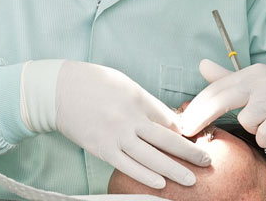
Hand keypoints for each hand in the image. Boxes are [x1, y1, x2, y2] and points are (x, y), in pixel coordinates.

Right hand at [54, 61, 210, 188]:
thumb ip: (146, 102)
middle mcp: (129, 117)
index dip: (185, 132)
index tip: (198, 140)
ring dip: (173, 169)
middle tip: (207, 161)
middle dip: (189, 152)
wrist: (57, 90)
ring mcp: (115, 135)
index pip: (168, 119)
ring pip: (150, 157)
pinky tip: (160, 183)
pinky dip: (145, 175)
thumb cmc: (93, 82)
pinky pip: (127, 165)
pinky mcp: (101, 148)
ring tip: (191, 180)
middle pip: (166, 139)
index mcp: (137, 97)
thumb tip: (167, 121)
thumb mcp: (124, 83)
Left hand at [180, 59, 265, 147]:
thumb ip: (226, 78)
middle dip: (201, 117)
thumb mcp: (254, 86)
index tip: (182, 122)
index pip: (217, 88)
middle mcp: (263, 80)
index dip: (196, 106)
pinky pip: (265, 132)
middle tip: (188, 132)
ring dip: (253, 129)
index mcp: (252, 73)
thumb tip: (201, 64)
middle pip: (222, 99)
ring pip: (247, 120)